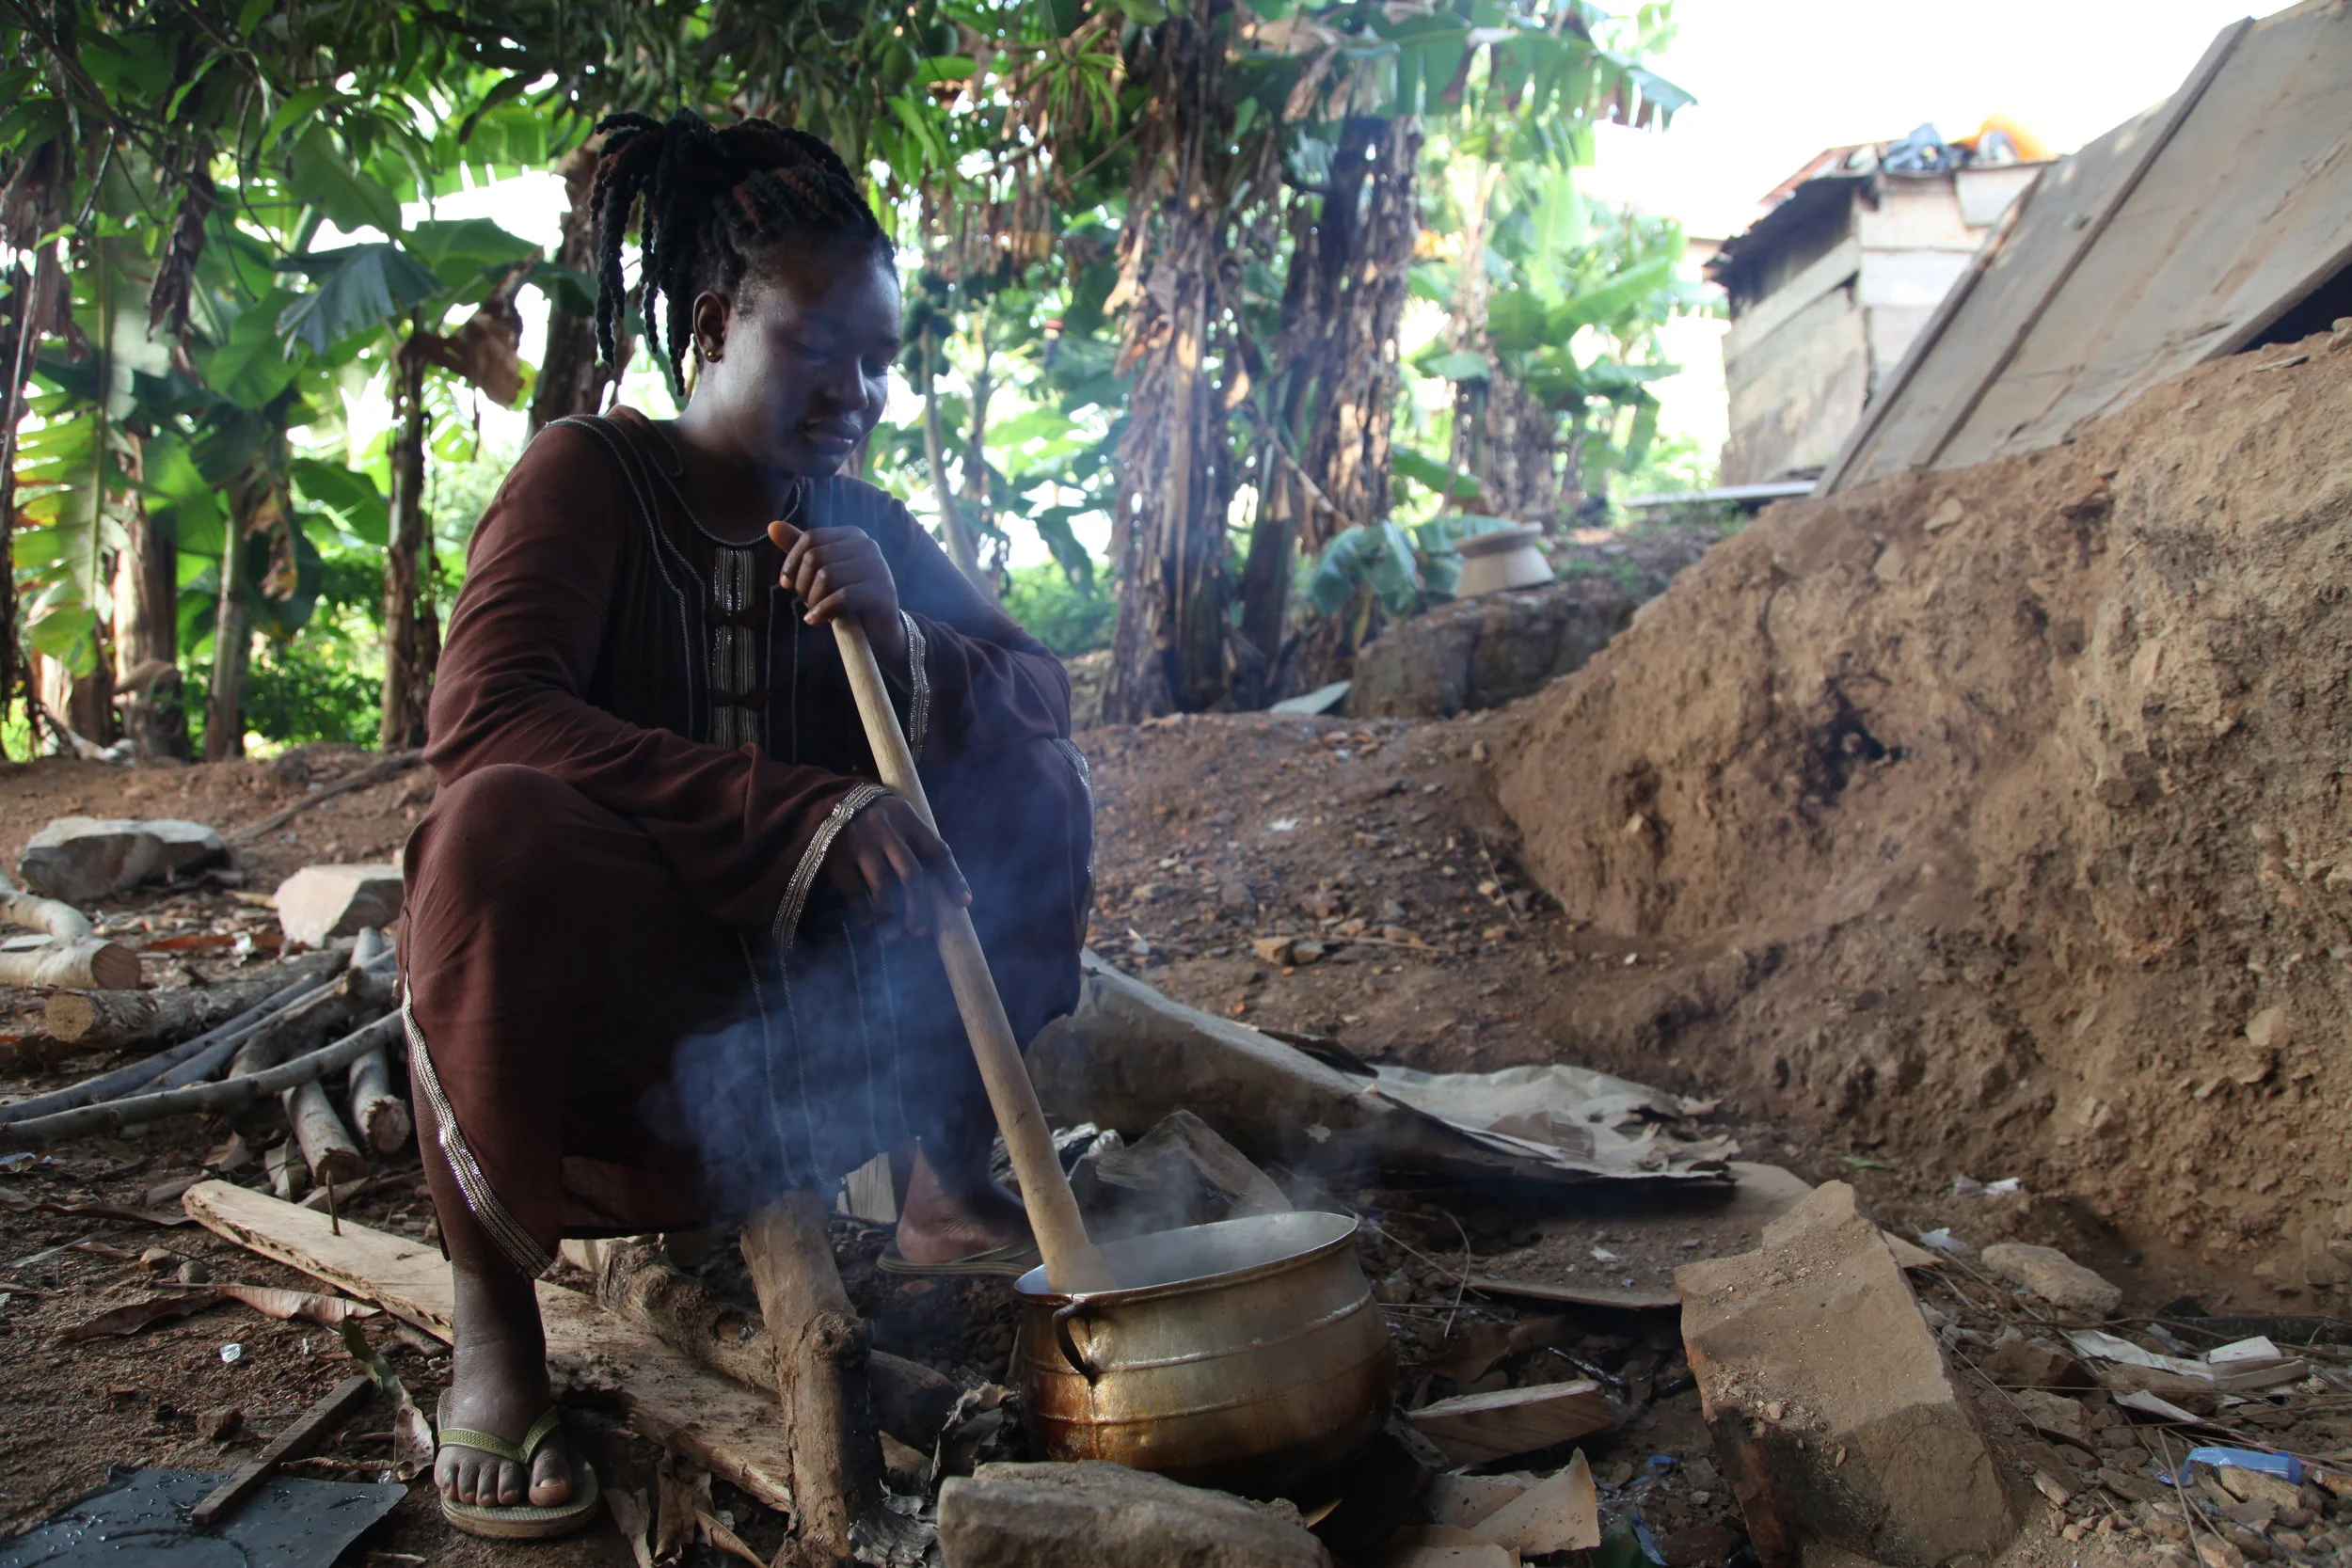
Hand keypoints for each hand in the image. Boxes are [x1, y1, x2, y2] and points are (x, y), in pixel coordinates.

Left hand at [768, 520, 904, 662]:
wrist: (877, 631)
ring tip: (814, 613)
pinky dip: (822, 611)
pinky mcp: (882, 592)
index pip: (810, 537)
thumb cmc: (845, 599)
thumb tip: (772, 526)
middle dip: (802, 583)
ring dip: (812, 599)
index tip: (786, 583)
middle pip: (816, 556)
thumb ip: (800, 549)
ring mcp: (878, 567)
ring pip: (826, 575)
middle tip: (805, 602)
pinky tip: (816, 620)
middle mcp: (867, 545)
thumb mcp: (820, 572)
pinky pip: (842, 596)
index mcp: (852, 535)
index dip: (792, 562)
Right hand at [823, 794, 970, 937]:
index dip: (952, 877)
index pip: (937, 850)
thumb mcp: (903, 820)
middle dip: (918, 905)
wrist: (831, 800)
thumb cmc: (879, 819)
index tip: (962, 902)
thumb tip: (945, 886)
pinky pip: (853, 889)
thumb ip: (920, 845)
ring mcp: (860, 842)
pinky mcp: (836, 855)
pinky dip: (862, 910)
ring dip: (889, 914)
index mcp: (908, 820)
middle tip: (920, 931)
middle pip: (910, 872)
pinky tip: (867, 922)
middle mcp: (886, 830)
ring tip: (892, 934)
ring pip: (882, 884)